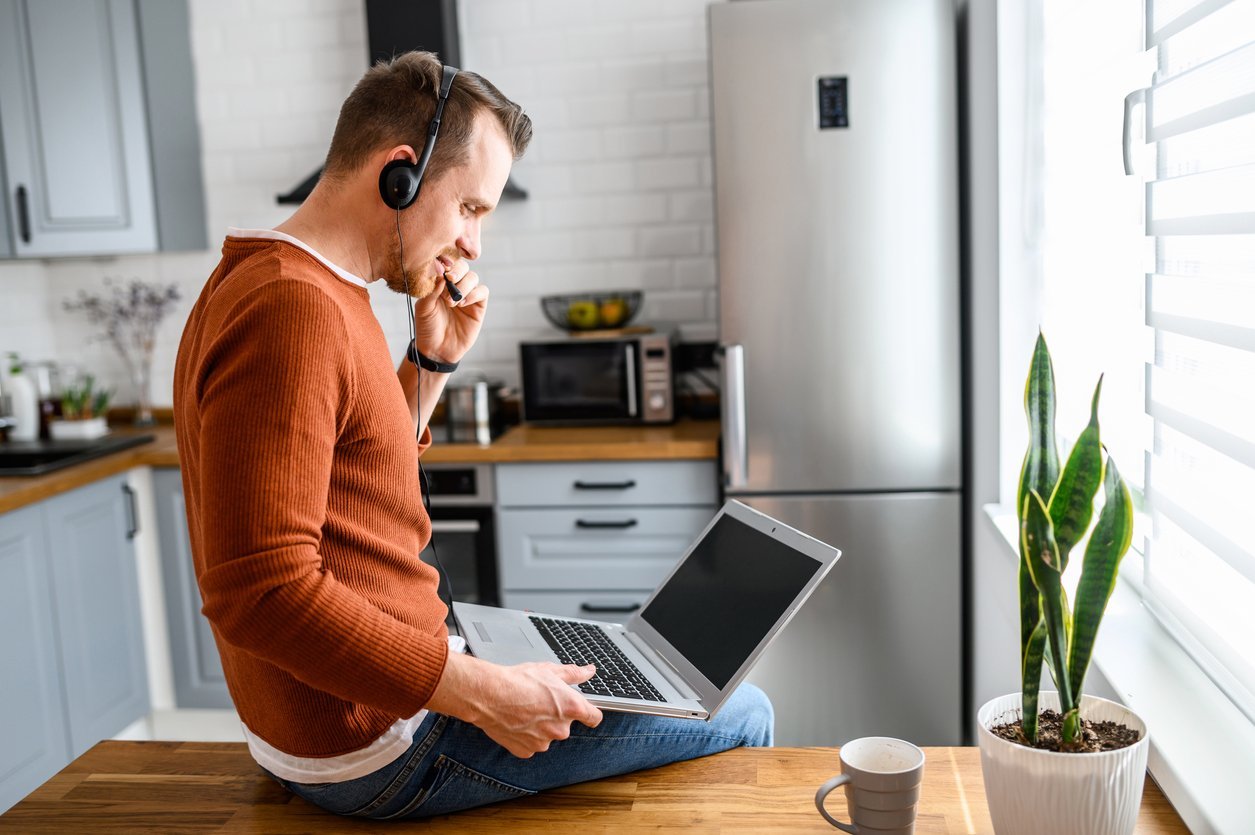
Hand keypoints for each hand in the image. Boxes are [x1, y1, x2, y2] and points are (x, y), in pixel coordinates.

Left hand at [411, 259, 488, 364]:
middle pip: (463, 266)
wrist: (437, 349)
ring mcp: (467, 295)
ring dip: (463, 286)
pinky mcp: (478, 306)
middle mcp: (454, 286)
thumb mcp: (423, 307)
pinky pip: (482, 291)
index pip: (447, 263)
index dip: (447, 262)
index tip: (442, 269)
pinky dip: (474, 294)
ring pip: (473, 277)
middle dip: (456, 271)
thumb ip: (432, 288)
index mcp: (440, 282)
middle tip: (449, 280)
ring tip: (451, 301)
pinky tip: (462, 304)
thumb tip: (442, 271)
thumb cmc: (427, 327)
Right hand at [427, 653, 603, 757]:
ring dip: (540, 725)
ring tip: (524, 709)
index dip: (590, 713)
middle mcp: (560, 729)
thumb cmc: (517, 681)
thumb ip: (574, 673)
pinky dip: (526, 735)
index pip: (594, 717)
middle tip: (540, 700)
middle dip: (557, 715)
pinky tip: (516, 720)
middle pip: (566, 724)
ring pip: (547, 734)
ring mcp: (543, 742)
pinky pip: (531, 744)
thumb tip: (588, 671)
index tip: (585, 710)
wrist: (489, 695)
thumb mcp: (549, 670)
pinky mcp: (526, 751)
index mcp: (571, 708)